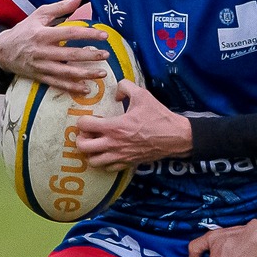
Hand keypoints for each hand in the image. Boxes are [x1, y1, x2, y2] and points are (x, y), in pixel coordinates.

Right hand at [0, 0, 107, 92]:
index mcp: (43, 34)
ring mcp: (41, 66)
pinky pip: (58, 84)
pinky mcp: (40, 77)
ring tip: (103, 73)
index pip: (69, 33)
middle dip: (90, 55)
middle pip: (70, 54)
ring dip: (86, 74)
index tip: (104, 35)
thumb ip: (60, 7)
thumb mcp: (39, 15)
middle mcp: (42, 51)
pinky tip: (86, 89)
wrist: (3, 51)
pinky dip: (72, 88)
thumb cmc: (24, 30)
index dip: (88, 34)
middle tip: (106, 55)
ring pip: (66, 72)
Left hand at [75, 80, 192, 169]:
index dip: (82, 120)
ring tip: (96, 144)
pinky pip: (107, 168)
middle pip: (83, 147)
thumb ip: (125, 87)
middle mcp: (113, 144)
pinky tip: (109, 152)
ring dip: (91, 153)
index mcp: (114, 126)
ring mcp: (119, 156)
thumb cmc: (158, 116)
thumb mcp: (142, 94)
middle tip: (88, 133)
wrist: (175, 137)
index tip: (89, 118)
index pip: (84, 125)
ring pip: (93, 161)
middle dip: (81, 139)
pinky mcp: (127, 163)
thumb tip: (116, 93)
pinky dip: (104, 161)